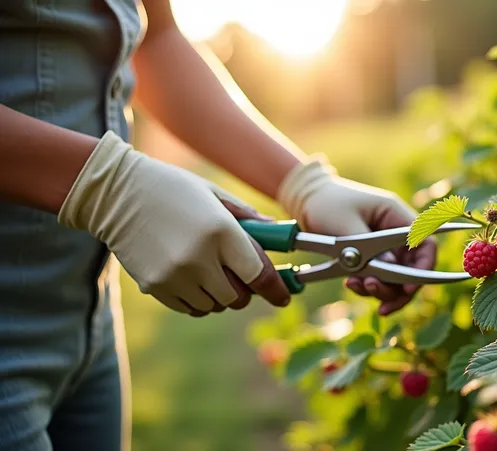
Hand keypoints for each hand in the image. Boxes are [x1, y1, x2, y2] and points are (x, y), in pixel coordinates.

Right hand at [58, 131, 290, 315]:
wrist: (115, 194)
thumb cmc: (171, 189)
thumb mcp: (214, 194)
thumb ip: (247, 218)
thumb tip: (276, 233)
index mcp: (221, 231)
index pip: (259, 275)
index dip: (276, 290)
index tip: (283, 296)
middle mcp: (200, 258)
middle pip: (237, 297)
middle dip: (244, 290)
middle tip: (240, 277)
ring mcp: (175, 276)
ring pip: (213, 306)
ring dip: (219, 295)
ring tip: (209, 272)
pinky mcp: (154, 287)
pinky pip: (189, 308)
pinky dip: (197, 300)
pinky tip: (191, 278)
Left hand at [277, 157, 435, 314]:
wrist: (305, 200)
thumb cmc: (326, 203)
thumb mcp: (344, 224)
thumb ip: (367, 248)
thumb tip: (390, 269)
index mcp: (395, 216)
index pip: (425, 242)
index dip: (424, 267)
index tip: (408, 288)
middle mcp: (395, 233)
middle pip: (413, 268)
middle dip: (398, 288)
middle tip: (376, 296)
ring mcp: (384, 247)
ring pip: (396, 278)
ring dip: (381, 289)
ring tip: (355, 286)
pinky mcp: (371, 258)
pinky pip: (379, 279)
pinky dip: (368, 287)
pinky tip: (351, 284)